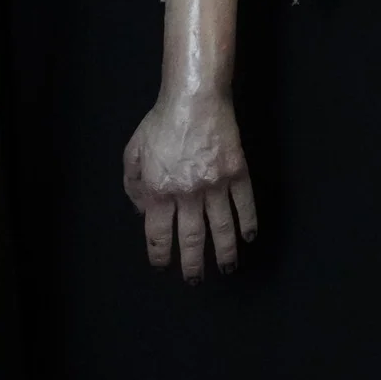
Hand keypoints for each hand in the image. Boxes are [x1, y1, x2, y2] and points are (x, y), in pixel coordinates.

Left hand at [123, 88, 256, 282]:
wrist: (195, 99)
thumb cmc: (161, 123)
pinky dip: (248, 224)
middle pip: (190, 238)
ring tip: (226, 269)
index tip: (162, 265)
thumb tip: (140, 211)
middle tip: (194, 280)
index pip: (158, 233)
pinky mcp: (237, 173)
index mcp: (158, 189)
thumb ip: (133, 184)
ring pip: (221, 228)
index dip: (160, 254)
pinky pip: (245, 205)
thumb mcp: (133, 152)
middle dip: (192, 264)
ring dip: (224, 253)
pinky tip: (248, 238)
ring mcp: (215, 185)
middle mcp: (187, 193)